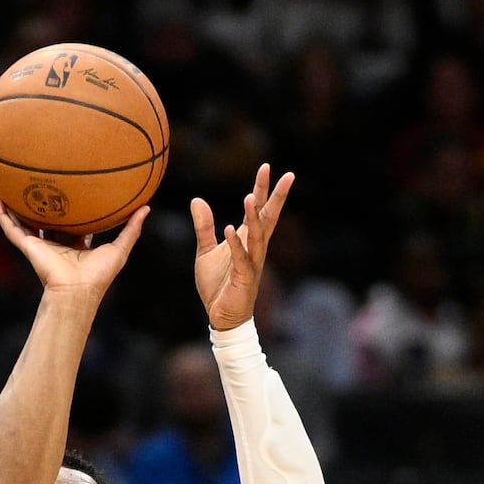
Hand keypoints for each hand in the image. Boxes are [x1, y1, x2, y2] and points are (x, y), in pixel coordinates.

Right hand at [0, 198, 150, 299]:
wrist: (77, 291)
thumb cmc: (98, 276)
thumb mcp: (119, 248)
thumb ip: (131, 229)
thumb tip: (146, 207)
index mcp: (75, 245)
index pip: (72, 223)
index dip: (73, 208)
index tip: (74, 190)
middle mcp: (56, 244)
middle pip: (48, 220)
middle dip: (45, 204)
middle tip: (44, 181)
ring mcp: (40, 245)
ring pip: (26, 222)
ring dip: (18, 207)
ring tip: (11, 187)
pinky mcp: (29, 247)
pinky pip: (12, 229)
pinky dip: (3, 216)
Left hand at [191, 163, 294, 330]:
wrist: (221, 316)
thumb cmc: (218, 284)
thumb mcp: (205, 251)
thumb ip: (204, 226)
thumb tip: (197, 200)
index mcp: (247, 239)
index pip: (258, 209)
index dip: (262, 188)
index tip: (267, 167)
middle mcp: (254, 248)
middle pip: (268, 218)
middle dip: (276, 197)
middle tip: (286, 175)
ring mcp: (252, 263)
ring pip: (257, 236)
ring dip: (254, 217)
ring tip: (250, 197)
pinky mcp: (243, 278)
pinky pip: (240, 259)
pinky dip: (235, 244)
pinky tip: (231, 229)